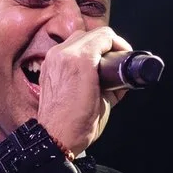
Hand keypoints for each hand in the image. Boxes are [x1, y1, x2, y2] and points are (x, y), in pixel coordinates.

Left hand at [34, 25, 134, 158]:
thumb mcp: (107, 101)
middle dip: (106, 45)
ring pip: (77, 39)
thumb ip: (116, 82)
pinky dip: (78, 55)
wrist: (56, 137)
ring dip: (91, 48)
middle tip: (115, 59)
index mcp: (80, 59)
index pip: (105, 37)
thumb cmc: (79, 124)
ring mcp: (52, 60)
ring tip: (100, 64)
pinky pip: (65, 50)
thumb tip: (120, 78)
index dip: (120, 44)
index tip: (125, 55)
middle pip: (91, 35)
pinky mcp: (47, 67)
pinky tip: (85, 70)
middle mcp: (63, 55)